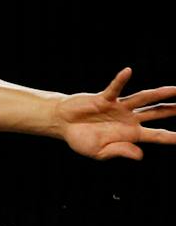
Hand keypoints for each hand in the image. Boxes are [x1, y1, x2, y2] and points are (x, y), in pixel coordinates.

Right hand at [53, 68, 175, 160]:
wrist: (62, 124)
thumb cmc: (80, 138)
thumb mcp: (99, 152)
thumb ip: (120, 152)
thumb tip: (140, 154)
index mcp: (130, 134)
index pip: (156, 135)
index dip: (172, 137)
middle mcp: (129, 118)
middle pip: (156, 113)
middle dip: (172, 110)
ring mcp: (118, 107)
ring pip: (143, 99)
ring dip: (159, 94)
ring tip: (175, 89)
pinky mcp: (104, 98)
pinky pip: (114, 88)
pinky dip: (120, 80)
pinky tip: (128, 71)